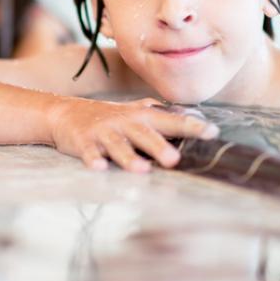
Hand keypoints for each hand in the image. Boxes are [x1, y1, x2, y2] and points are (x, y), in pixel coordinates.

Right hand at [49, 97, 218, 172]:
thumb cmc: (108, 115)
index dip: (191, 126)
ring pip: (118, 145)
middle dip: (159, 146)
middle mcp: (124, 122)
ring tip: (141, 169)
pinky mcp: (83, 142)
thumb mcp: (134, 111)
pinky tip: (98, 167)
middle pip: (144, 134)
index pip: (170, 120)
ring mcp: (103, 132)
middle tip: (175, 160)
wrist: (67, 112)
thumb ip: (160, 113)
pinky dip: (93, 159)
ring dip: (129, 157)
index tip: (212, 133)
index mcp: (140, 116)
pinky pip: (89, 151)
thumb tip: (191, 115)